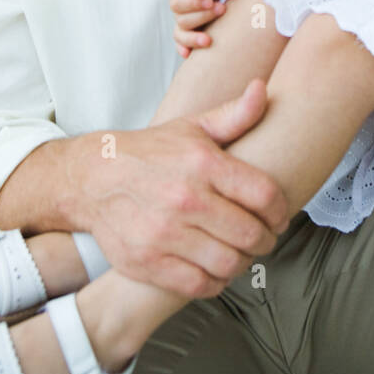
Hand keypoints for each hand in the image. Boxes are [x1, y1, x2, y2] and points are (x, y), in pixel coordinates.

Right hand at [71, 79, 289, 298]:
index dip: (280, 211)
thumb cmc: (151, 153)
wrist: (92, 178)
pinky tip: (215, 268)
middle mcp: (186, 199)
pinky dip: (215, 282)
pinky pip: (199, 285)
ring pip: (228, 263)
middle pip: (250, 234)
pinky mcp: (148, 262)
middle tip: (263, 239)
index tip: (279, 217)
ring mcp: (165, 234)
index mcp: (203, 163)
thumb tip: (261, 88)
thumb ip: (234, 114)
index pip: (264, 195)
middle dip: (265, 240)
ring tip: (239, 253)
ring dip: (242, 262)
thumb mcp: (192, 127)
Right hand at [170, 0, 241, 58]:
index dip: (192, 5)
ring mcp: (188, 22)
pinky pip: (185, 45)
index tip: (210, 2)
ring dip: (194, 39)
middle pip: (181, 20)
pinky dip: (186, 50)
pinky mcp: (196, 34)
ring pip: (181, 35)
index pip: (178, 2)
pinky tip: (191, 55)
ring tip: (209, 40)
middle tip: (222, 9)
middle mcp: (182, 8)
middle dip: (201, 17)